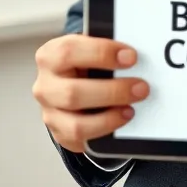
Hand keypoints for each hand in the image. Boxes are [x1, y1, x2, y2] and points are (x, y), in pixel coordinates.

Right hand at [32, 34, 148, 152]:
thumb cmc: (85, 58)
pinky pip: (81, 141)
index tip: (131, 57)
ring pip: (76, 125)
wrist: (71, 78)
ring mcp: (50, 113)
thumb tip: (134, 54)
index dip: (102, 53)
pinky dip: (104, 132)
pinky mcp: (60, 133)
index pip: (70, 51)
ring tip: (131, 110)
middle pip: (73, 93)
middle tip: (141, 88)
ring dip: (109, 119)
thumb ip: (106, 48)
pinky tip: (120, 121)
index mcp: (51, 55)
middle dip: (112, 92)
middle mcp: (45, 85)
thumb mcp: (90, 46)